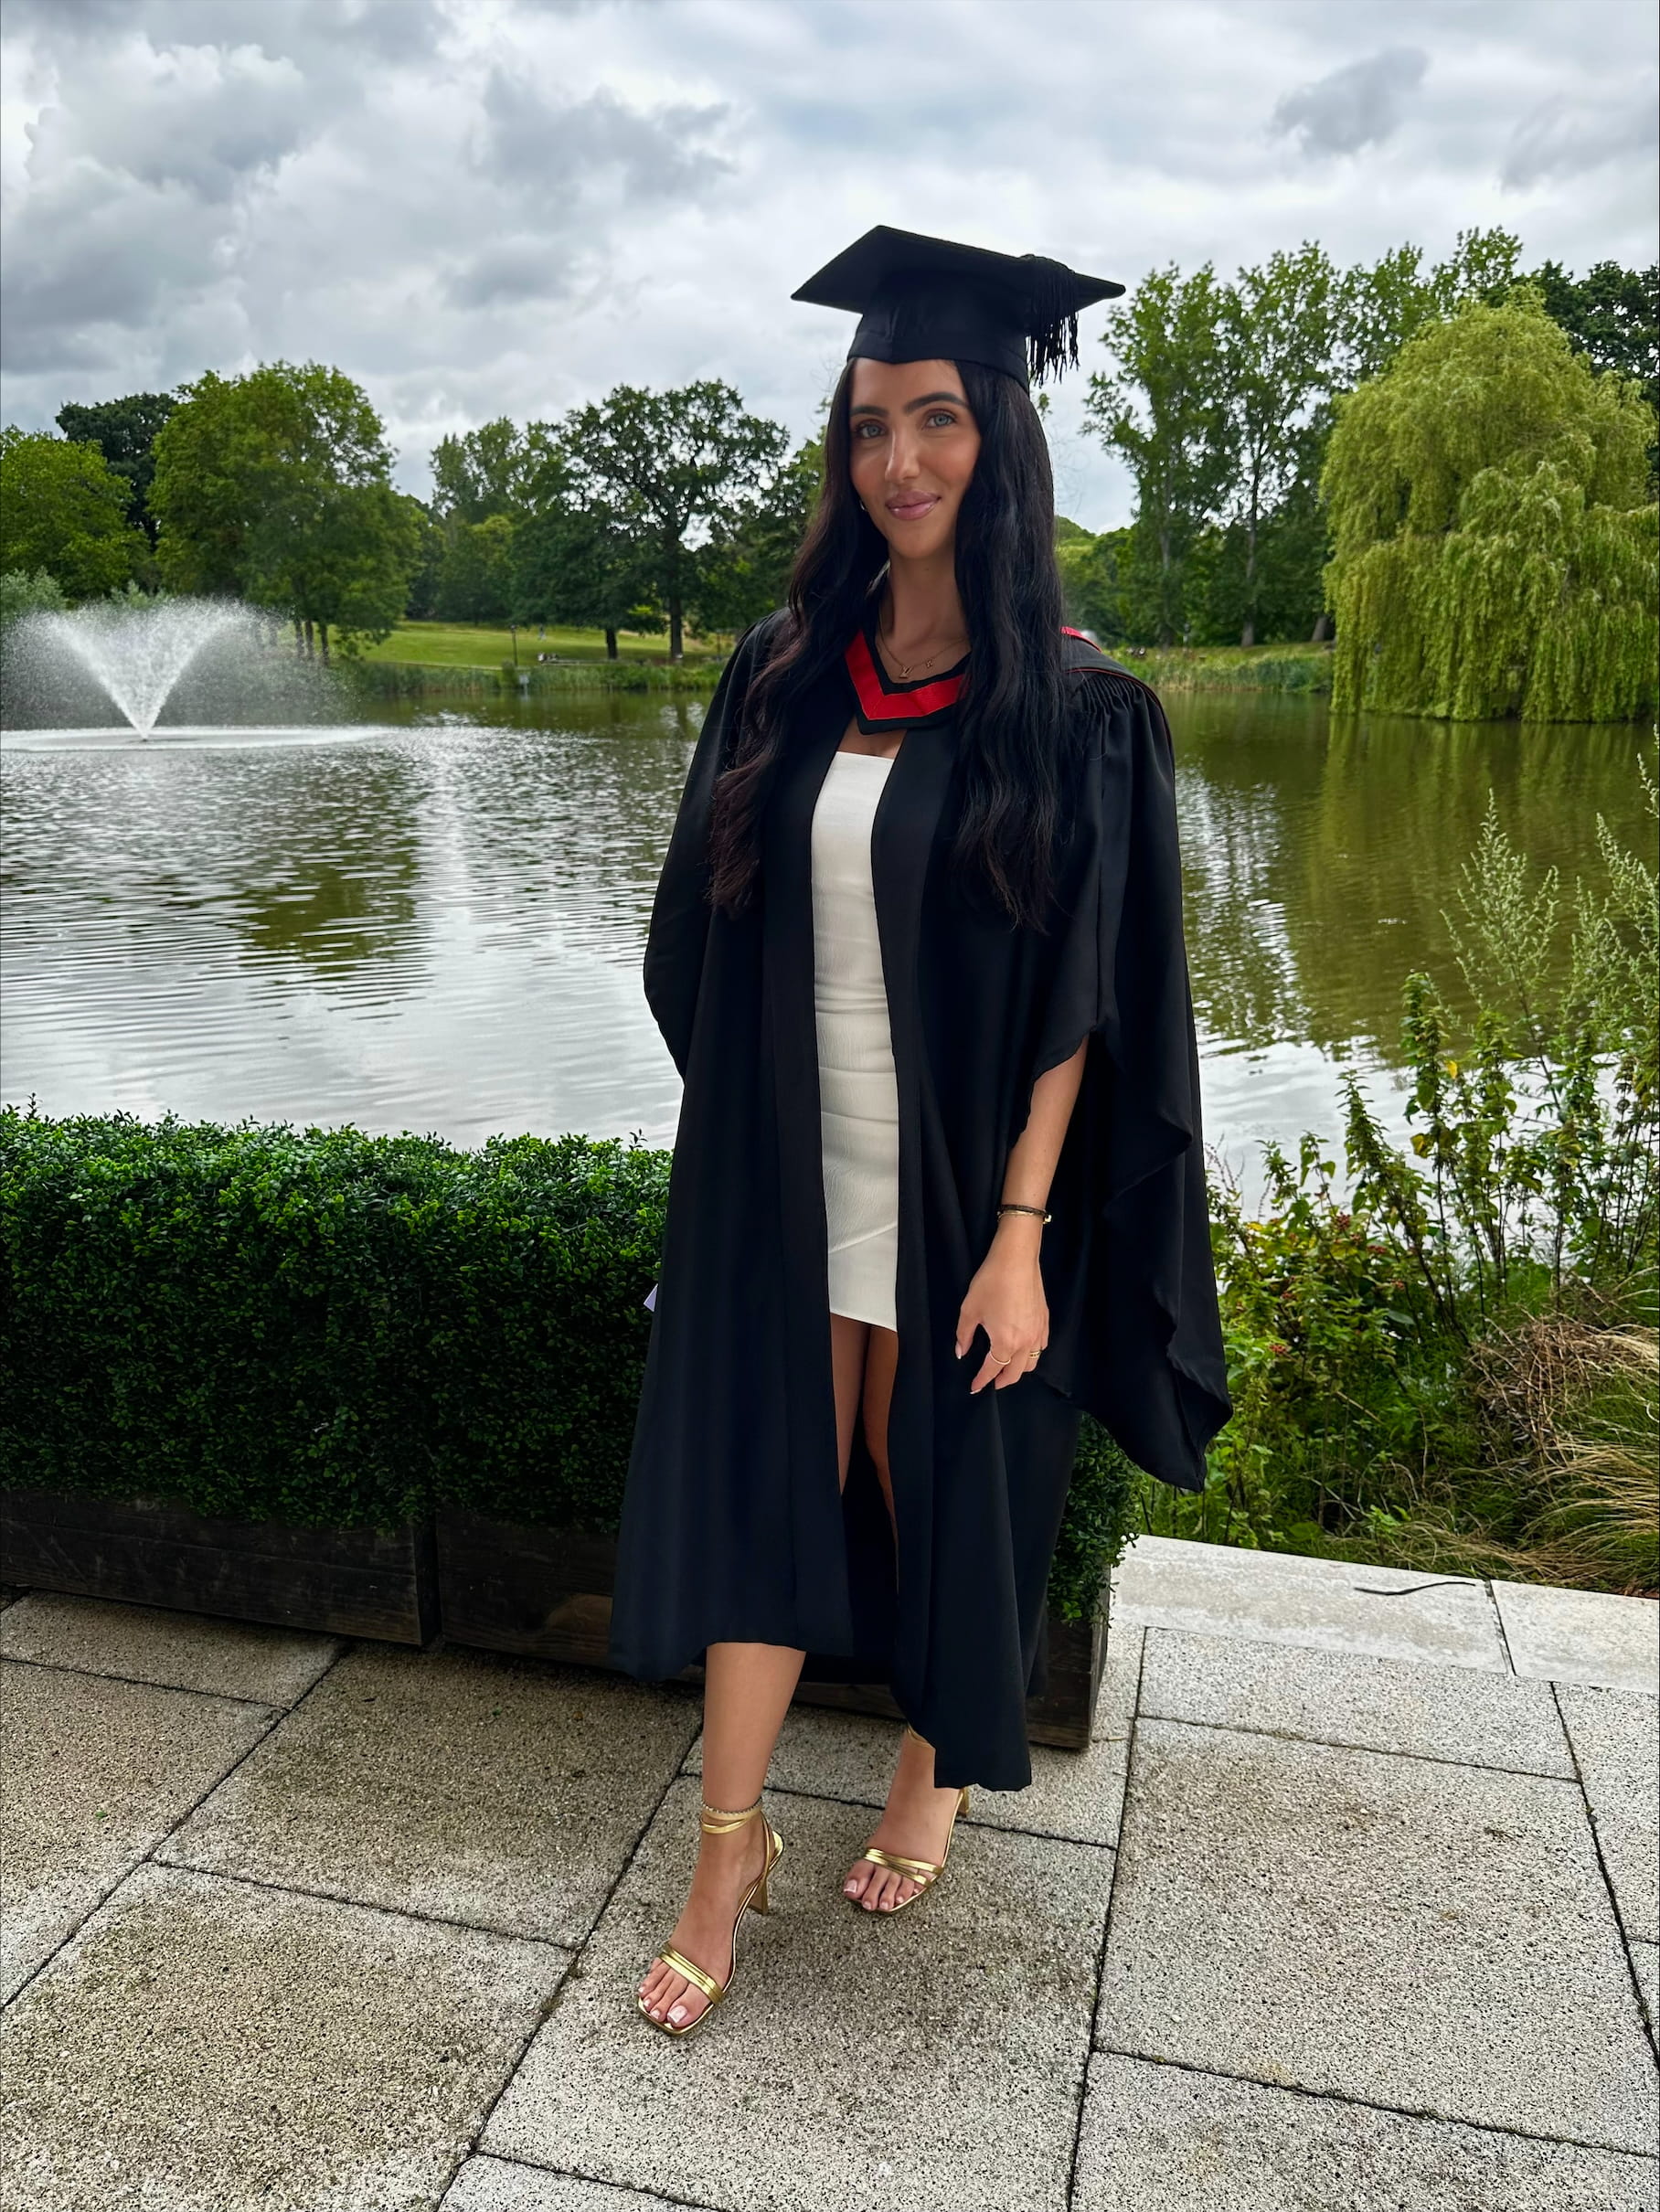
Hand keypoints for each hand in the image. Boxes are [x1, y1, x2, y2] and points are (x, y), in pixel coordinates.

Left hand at [955, 1222, 1048, 1392]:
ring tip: (1007, 1367)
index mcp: (1005, 1342)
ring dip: (1019, 1369)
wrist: (1016, 1259)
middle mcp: (1025, 1342)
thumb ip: (964, 1335)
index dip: (981, 1381)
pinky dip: (1032, 1353)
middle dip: (1003, 1381)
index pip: (993, 1370)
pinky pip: (1041, 1346)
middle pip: (1016, 1373)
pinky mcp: (1045, 1321)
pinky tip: (1024, 1348)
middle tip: (992, 1383)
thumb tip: (961, 1352)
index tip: (974, 1387)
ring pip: (1033, 1362)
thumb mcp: (970, 1309)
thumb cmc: (991, 1282)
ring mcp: (1038, 1332)